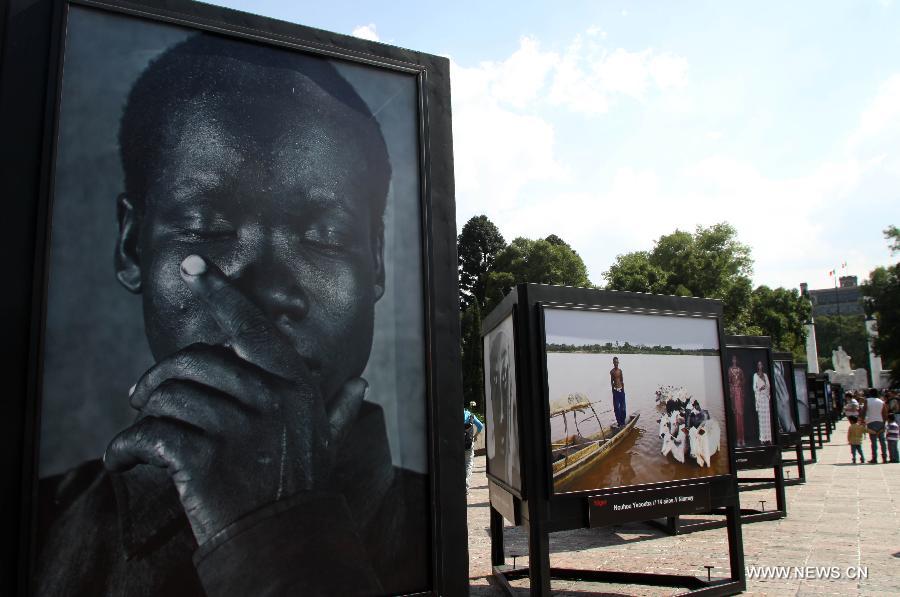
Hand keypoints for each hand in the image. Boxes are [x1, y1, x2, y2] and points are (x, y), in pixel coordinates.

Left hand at [104, 255, 365, 544]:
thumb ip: (338, 409)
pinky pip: (149, 434)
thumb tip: (361, 384)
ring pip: (168, 395)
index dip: (218, 292)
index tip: (191, 267)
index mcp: (294, 384)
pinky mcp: (203, 460)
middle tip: (142, 395)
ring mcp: (235, 428)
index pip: (248, 325)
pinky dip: (126, 448)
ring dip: (144, 414)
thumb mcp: (326, 441)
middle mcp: (268, 397)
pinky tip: (122, 461)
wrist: (287, 541)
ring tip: (138, 432)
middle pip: (194, 359)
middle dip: (160, 376)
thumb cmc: (303, 486)